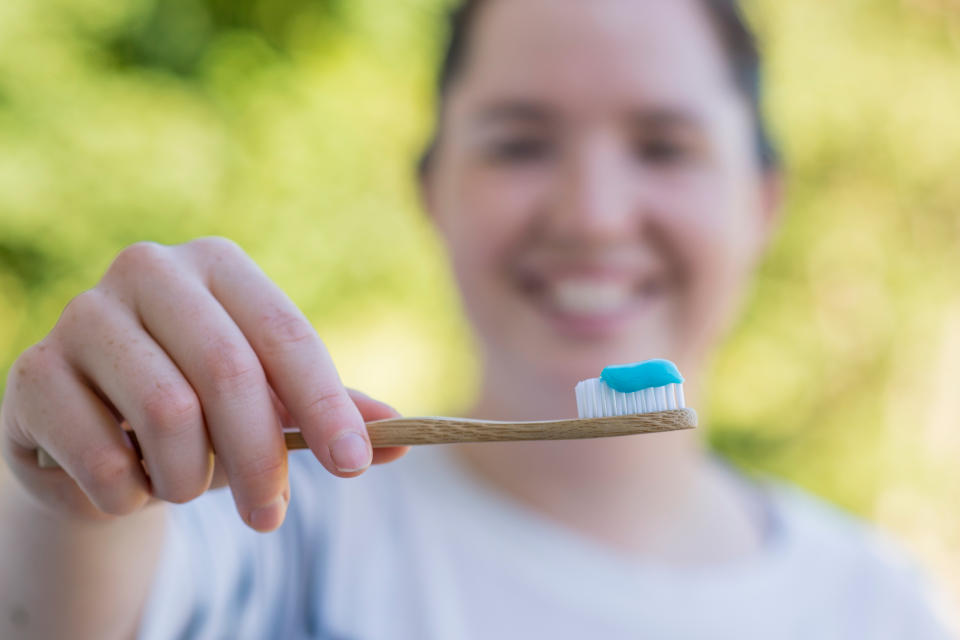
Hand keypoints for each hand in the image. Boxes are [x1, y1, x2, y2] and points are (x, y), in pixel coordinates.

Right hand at [0, 237, 407, 531]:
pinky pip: (102, 454)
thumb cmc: (197, 410)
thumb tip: (405, 438)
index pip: (286, 334)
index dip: (326, 404)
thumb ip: (331, 413)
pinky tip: (129, 484)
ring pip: (168, 413)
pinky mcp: (32, 372)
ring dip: (191, 478)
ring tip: (189, 487)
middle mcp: (149, 270)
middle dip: (261, 458)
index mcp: (218, 265)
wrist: (94, 433)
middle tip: (271, 516)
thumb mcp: (269, 406)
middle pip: (230, 372)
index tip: (355, 466)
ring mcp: (82, 315)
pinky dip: (130, 491)